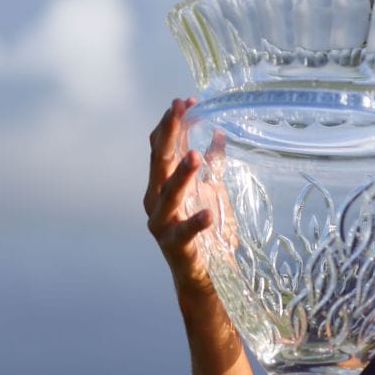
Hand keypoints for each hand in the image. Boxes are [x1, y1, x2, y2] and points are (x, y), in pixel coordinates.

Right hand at [145, 98, 214, 298]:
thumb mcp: (213, 191)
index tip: (185, 100)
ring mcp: (162, 223)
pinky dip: (195, 221)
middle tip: (179, 109)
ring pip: (167, 194)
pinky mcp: (174, 245)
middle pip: (158, 162)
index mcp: (163, 184)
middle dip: (169, 134)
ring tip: (195, 155)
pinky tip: (208, 212)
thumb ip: (213, 165)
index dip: (171, 124)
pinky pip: (184, 232)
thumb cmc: (207, 231)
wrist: (207, 274)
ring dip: (181, 174)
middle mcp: (155, 200)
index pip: (162, 147)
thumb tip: (218, 132)